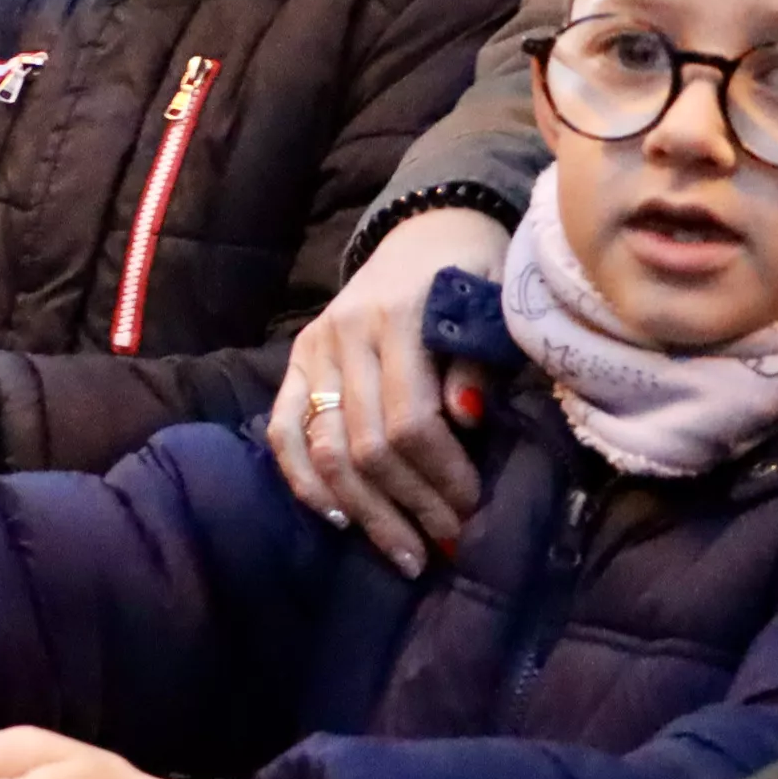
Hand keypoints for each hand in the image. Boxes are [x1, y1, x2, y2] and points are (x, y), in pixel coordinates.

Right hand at [271, 207, 506, 575]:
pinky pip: (284, 431)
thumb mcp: (492, 306)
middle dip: (409, 505)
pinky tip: (337, 517)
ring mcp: (314, 349)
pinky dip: (305, 480)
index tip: (473, 508)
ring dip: (365, 510)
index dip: (442, 475)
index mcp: (399, 317)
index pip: (411, 421)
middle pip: (367, 445)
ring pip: (326, 449)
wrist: (429, 226)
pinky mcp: (297, 360)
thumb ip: (477, 364)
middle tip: (447, 542)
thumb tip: (466, 423)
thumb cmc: (474, 273)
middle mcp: (346, 335)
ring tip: (402, 552)